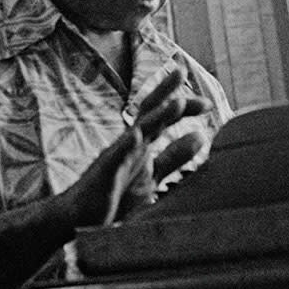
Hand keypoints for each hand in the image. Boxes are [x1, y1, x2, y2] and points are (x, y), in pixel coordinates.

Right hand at [58, 68, 212, 227]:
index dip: (184, 108)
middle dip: (165, 90)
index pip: (164, 117)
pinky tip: (137, 136)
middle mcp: (128, 143)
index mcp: (141, 143)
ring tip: (175, 102)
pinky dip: (126, 146)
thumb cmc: (115, 196)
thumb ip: (174, 157)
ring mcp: (115, 157)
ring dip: (156, 116)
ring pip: (137, 130)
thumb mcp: (152, 175)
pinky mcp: (103, 174)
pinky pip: (115, 158)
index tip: (207, 103)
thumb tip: (200, 135)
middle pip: (148, 111)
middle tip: (181, 69)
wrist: (81, 220)